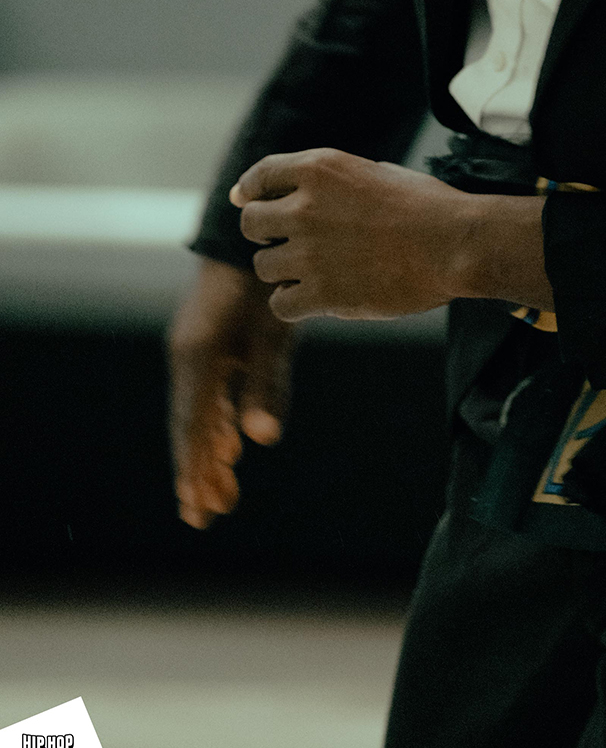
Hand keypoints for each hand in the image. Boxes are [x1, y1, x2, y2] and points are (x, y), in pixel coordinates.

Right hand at [168, 257, 293, 529]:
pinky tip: (227, 447)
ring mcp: (198, 349)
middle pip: (191, 428)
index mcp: (197, 357)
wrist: (255, 230)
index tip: (196, 511)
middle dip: (199, 472)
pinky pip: (209, 394)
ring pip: (200, 413)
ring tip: (220, 493)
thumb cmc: (267, 280)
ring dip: (208, 453)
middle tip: (205, 517)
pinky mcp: (212, 341)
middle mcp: (189, 356)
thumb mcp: (272, 332)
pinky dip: (215, 424)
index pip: (193, 428)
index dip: (195, 472)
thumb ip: (267, 385)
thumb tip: (260, 440)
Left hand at [230, 147, 486, 322]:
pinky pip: (281, 304)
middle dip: (265, 233)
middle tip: (288, 242)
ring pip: (264, 267)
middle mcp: (306, 208)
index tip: (246, 201)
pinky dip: (293, 302)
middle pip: (251, 224)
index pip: (260, 177)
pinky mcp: (323, 293)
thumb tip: (285, 195)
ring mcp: (310, 252)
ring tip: (314, 271)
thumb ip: (328, 182)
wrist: (455, 244)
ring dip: (283, 270)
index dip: (250, 191)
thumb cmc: (425, 205)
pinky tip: (314, 297)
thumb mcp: (373, 172)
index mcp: (320, 169)